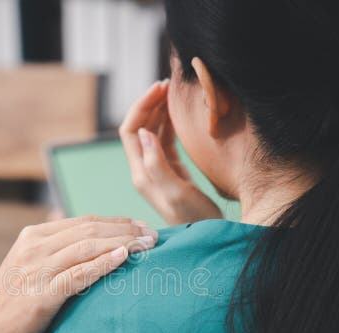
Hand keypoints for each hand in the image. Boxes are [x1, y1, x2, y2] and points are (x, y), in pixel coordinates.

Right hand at [0, 216, 157, 332]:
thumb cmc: (10, 304)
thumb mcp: (27, 266)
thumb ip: (51, 250)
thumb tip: (79, 231)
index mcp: (33, 236)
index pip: (83, 221)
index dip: (116, 222)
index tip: (141, 226)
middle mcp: (35, 247)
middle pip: (90, 229)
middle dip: (126, 229)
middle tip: (153, 234)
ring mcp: (38, 269)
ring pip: (88, 246)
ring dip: (122, 243)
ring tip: (148, 245)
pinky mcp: (43, 293)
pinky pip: (79, 273)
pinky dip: (103, 263)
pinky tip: (124, 258)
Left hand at [119, 80, 222, 225]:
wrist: (208, 241)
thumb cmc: (195, 221)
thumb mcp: (176, 193)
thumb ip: (157, 164)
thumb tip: (143, 131)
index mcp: (141, 174)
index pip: (130, 131)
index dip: (141, 106)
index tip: (160, 88)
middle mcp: (145, 171)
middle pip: (138, 128)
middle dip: (149, 103)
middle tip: (168, 84)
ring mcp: (158, 172)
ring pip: (152, 133)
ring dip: (159, 111)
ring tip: (173, 92)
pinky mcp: (172, 174)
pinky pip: (165, 142)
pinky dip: (169, 124)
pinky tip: (179, 114)